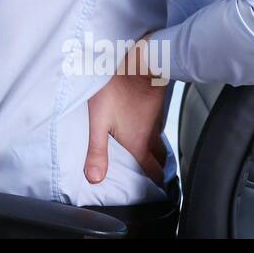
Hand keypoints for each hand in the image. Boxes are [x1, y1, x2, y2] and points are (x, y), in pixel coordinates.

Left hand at [84, 36, 168, 185]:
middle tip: (150, 175)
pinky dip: (150, 130)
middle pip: (158, 158)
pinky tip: (139, 125)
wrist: (139, 60)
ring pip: (158, 140)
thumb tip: (95, 179)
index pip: (152, 171)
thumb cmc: (115, 87)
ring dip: (153, 149)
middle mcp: (150, 134)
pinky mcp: (154, 105)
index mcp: (138, 143)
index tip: (153, 192)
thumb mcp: (98, 120)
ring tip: (143, 154)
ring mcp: (155, 118)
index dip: (153, 184)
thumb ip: (97, 151)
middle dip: (156, 169)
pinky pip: (156, 124)